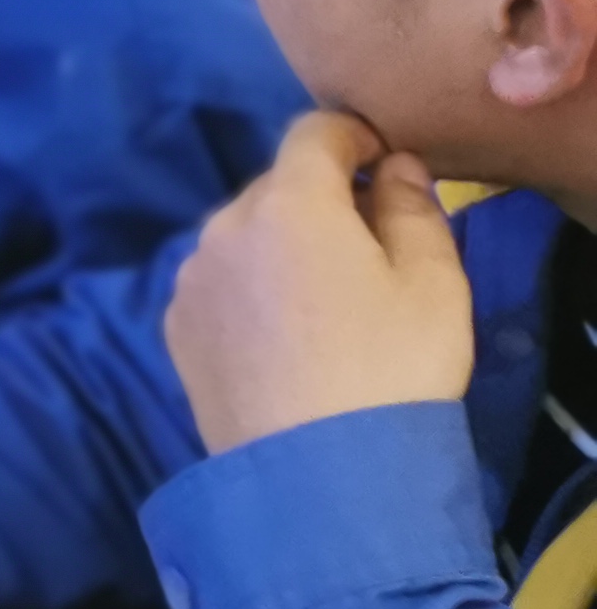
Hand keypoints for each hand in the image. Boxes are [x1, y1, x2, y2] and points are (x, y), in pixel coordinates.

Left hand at [164, 111, 474, 456]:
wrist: (320, 475)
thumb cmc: (392, 370)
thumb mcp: (434, 282)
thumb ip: (413, 208)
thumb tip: (392, 166)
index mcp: (288, 205)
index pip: (312, 133)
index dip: (353, 137)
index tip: (383, 163)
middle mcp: (223, 228)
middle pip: (275, 187)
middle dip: (320, 199)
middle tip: (368, 246)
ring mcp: (191, 280)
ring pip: (242, 236)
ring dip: (280, 246)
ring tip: (325, 301)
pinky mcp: (176, 329)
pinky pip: (219, 283)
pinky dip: (250, 288)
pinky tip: (283, 336)